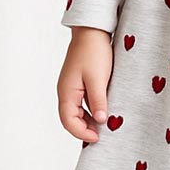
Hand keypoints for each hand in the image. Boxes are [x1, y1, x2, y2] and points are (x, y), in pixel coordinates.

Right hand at [57, 28, 113, 142]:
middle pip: (70, 119)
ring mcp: (71, 87)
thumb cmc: (94, 52)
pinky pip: (81, 102)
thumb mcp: (98, 78)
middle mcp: (65, 92)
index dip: (82, 133)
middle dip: (84, 129)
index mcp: (66, 92)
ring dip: (88, 120)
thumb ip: (98, 101)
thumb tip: (101, 121)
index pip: (68, 122)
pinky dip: (91, 110)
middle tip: (102, 135)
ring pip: (76, 112)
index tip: (98, 138)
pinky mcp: (78, 82)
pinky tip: (103, 110)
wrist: (92, 31)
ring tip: (104, 126)